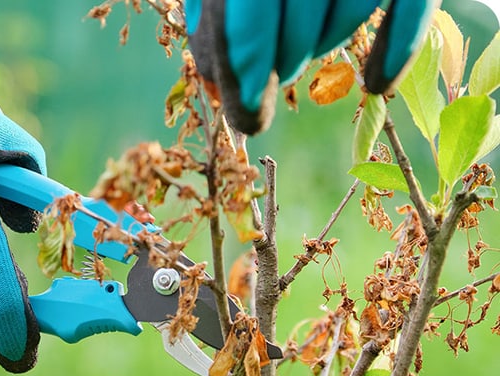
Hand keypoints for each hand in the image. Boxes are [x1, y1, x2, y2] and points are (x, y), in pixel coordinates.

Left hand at [185, 0, 436, 133]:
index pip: (249, 14)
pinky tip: (375, 81)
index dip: (247, 67)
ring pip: (348, 14)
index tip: (247, 114)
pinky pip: (412, 7)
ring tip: (303, 36)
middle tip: (273, 66)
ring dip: (321, 41)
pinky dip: (396, 48)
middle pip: (299, 22)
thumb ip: (216, 12)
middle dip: (281, 59)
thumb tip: (218, 79)